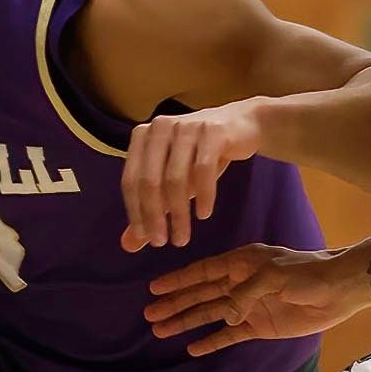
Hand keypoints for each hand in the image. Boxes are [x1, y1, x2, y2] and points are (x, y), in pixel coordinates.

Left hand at [121, 101, 263, 251]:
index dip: (136, 212)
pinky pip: (203, 170)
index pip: (130, 180)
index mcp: (143, 137)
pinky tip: (204, 214)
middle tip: (164, 242)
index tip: (145, 238)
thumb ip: (150, 210)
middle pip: (150, 181)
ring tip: (183, 237)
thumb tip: (128, 245)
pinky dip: (203, 196)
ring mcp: (186, 126)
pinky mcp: (212, 130)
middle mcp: (160, 127)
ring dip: (179, 214)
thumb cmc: (201, 155)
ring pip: (176, 178)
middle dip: (156, 217)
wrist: (242, 126)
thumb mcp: (174, 182)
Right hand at [144, 245, 362, 356]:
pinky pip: (229, 335)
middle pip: (200, 295)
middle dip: (175, 304)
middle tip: (149, 314)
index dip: (178, 281)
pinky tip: (193, 348)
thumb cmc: (307, 274)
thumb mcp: (273, 276)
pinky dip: (212, 341)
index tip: (155, 288)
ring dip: (186, 322)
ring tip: (161, 330)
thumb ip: (245, 294)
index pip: (202, 272)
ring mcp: (247, 306)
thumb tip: (225, 315)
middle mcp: (239, 284)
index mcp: (241, 263)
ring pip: (210, 314)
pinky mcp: (258, 325)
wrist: (338, 290)